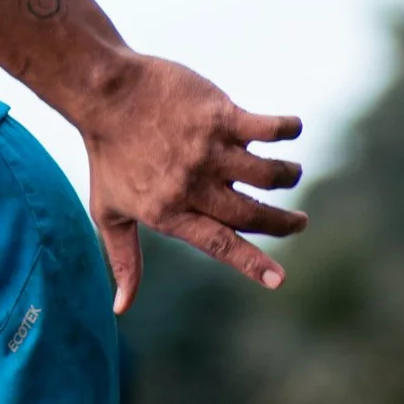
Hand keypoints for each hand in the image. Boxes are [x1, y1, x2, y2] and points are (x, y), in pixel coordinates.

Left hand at [76, 55, 303, 307]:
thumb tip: (120, 310)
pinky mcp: (220, 115)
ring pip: (269, 173)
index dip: (251, 264)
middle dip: (284, 223)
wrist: (103, 93)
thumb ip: (124, 261)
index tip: (280, 280)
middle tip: (300, 223)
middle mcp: (192, 185)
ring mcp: (208, 150)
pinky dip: (288, 129)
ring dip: (288, 176)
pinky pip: (268, 128)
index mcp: (169, 213)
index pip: (219, 245)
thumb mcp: (108, 213)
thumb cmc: (107, 156)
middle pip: (252, 214)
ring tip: (291, 175)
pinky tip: (291, 129)